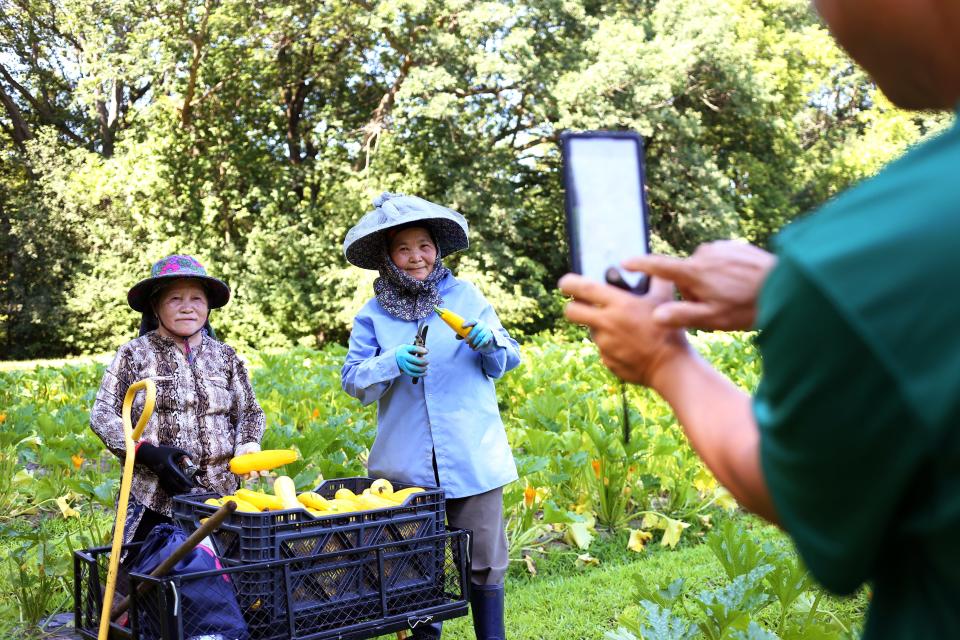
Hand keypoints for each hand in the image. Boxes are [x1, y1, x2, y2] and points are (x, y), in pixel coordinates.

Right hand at [135, 442, 195, 494]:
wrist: (148, 454)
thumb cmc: (162, 451)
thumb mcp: (173, 450)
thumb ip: (184, 453)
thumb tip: (192, 458)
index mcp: (168, 464)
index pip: (177, 474)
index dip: (184, 480)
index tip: (191, 483)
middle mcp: (164, 471)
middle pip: (173, 482)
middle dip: (181, 487)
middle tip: (189, 488)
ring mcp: (160, 475)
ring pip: (169, 485)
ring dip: (176, 489)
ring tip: (184, 491)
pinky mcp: (158, 477)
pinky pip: (164, 485)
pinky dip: (170, 489)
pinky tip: (175, 492)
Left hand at [234, 441, 262, 481]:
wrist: (242, 450)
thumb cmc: (251, 448)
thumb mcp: (253, 447)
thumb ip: (253, 449)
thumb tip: (250, 451)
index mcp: (261, 465)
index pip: (265, 471)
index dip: (264, 473)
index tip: (262, 472)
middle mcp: (256, 470)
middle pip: (257, 475)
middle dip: (255, 475)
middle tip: (253, 472)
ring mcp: (249, 472)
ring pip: (250, 477)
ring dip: (249, 476)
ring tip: (247, 474)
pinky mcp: (242, 472)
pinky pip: (242, 476)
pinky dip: (242, 475)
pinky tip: (242, 473)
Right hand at [396, 344, 428, 377]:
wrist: (396, 356)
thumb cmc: (407, 351)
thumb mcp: (411, 346)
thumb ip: (419, 348)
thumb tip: (427, 350)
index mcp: (405, 348)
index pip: (413, 349)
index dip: (420, 350)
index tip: (426, 352)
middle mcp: (403, 356)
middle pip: (412, 360)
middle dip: (422, 362)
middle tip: (427, 362)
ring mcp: (403, 364)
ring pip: (412, 368)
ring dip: (421, 369)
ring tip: (426, 368)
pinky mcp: (404, 370)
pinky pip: (411, 373)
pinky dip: (419, 374)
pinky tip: (425, 373)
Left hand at [459, 319, 496, 353]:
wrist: (486, 334)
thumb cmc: (474, 332)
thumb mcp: (468, 331)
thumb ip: (462, 333)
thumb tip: (457, 337)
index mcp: (476, 321)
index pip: (472, 321)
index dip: (468, 323)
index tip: (462, 326)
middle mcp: (482, 324)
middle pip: (477, 329)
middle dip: (471, 336)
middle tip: (465, 342)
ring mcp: (487, 330)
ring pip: (481, 336)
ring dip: (474, 342)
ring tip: (470, 346)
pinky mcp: (489, 336)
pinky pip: (484, 341)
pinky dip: (479, 345)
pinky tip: (474, 348)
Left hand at [558, 274, 693, 388]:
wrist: (671, 368)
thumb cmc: (669, 330)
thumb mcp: (665, 299)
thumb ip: (656, 278)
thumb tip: (649, 265)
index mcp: (619, 305)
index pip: (583, 289)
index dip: (569, 283)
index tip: (564, 283)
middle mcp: (607, 324)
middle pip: (571, 312)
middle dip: (572, 307)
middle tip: (581, 305)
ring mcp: (605, 345)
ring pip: (591, 330)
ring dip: (601, 327)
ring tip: (624, 329)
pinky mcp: (607, 361)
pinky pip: (604, 349)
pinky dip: (612, 345)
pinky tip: (630, 346)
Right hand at [621, 241, 775, 330]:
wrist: (787, 285)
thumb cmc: (748, 306)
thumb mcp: (713, 319)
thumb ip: (682, 315)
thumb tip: (655, 316)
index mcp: (694, 272)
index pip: (659, 266)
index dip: (640, 264)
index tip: (625, 262)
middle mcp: (704, 254)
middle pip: (686, 274)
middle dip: (695, 290)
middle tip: (716, 307)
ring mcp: (721, 247)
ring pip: (704, 268)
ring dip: (711, 281)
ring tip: (733, 297)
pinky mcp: (735, 245)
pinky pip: (720, 260)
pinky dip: (725, 272)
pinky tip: (742, 285)